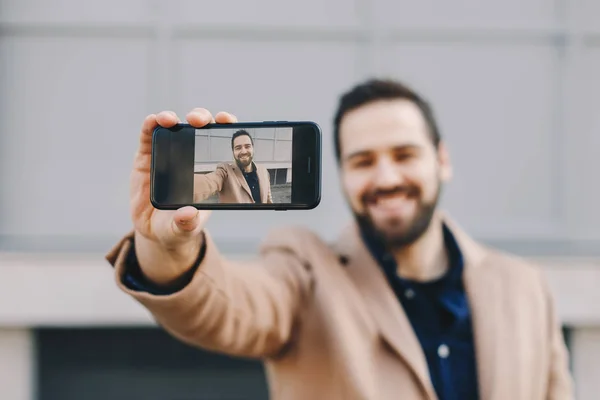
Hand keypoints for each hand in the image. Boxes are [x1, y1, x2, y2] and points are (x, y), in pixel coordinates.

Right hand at [131, 108, 236, 283]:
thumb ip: (186, 224)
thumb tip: (188, 214)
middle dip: (201, 117)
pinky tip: (152, 121)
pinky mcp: (146, 155)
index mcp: (208, 168)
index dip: (227, 128)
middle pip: (199, 127)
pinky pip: (148, 134)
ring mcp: (167, 152)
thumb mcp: (183, 229)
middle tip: (199, 121)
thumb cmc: (177, 226)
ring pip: (173, 125)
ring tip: (170, 120)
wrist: (153, 229)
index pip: (222, 141)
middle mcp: (190, 155)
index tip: (228, 122)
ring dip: (171, 118)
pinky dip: (150, 124)